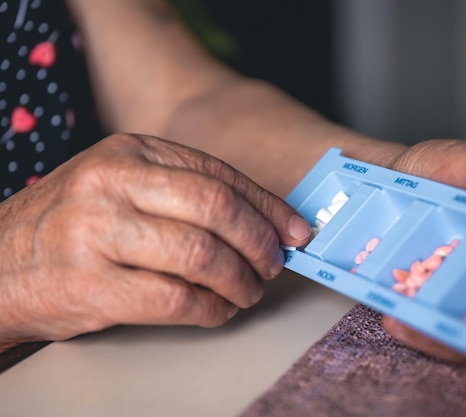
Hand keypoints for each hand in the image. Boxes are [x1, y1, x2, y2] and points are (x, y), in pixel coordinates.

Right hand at [0, 134, 310, 350]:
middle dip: (260, 242)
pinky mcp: (92, 285)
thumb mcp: (122, 185)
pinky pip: (176, 299)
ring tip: (248, 291)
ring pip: (201, 254)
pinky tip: (218, 310)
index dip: (267, 206)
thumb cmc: (72, 225)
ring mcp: (98, 232)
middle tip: (273, 264)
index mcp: (128, 151)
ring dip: (240, 280)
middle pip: (216, 207)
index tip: (294, 231)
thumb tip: (265, 221)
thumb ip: (182, 193)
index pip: (218, 173)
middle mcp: (111, 182)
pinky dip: (211, 309)